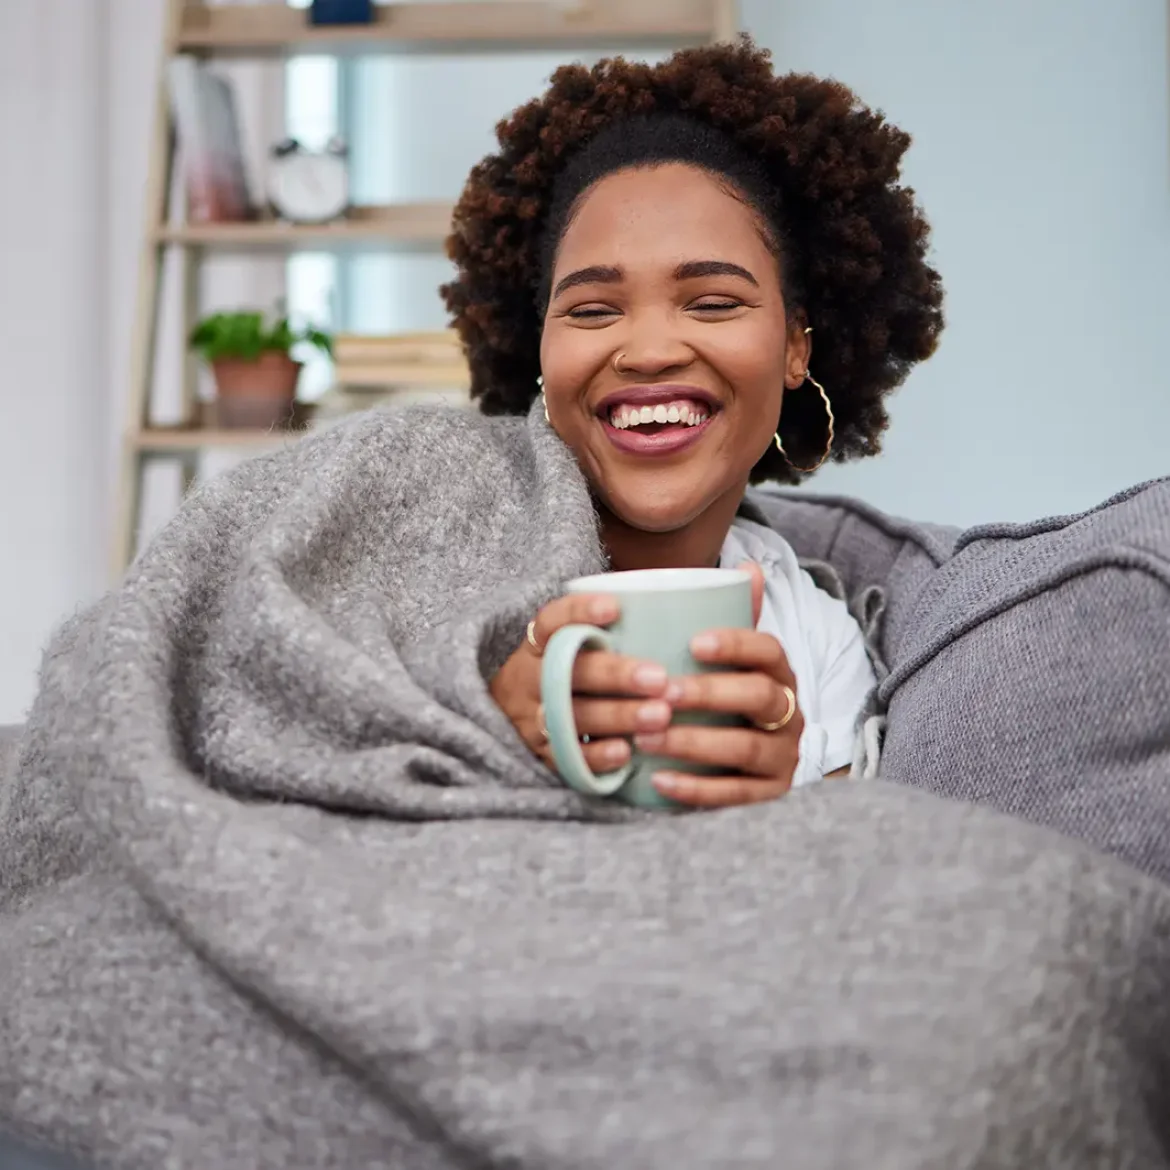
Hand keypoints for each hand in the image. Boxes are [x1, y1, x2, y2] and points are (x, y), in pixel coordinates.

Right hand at [490, 592, 674, 775]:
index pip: (552, 621)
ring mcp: (532, 718)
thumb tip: (675, 606)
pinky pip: (567, 757)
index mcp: (538, 645)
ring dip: (617, 716)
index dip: (579, 612)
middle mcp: (530, 678)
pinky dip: (597, 755)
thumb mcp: (570, 647)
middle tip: (659, 678)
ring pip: (571, 716)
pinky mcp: (541, 753)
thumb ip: (608, 632)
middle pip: (570, 672)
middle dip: (616, 675)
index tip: (614, 608)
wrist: (511, 715)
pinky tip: (627, 752)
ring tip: (660, 715)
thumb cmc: (564, 671)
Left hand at [634, 563, 804, 808]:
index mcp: (778, 674)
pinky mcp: (770, 797)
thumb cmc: (732, 703)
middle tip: (661, 693)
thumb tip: (746, 566)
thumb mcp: (736, 663)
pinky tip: (659, 781)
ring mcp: (784, 757)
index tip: (693, 643)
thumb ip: (734, 619)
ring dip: (694, 742)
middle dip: (710, 693)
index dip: (735, 644)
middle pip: (761, 697)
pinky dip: (697, 789)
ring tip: (646, 737)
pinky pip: (737, 796)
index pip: (768, 651)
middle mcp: (789, 714)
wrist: (760, 771)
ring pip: (746, 748)